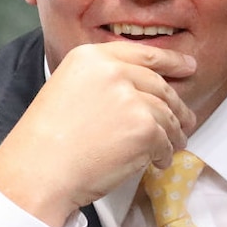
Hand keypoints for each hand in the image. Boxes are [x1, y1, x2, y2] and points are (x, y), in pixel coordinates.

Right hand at [0, 42, 196, 226]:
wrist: (38, 173)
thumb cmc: (45, 142)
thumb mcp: (67, 90)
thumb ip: (102, 81)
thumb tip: (141, 90)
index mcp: (91, 57)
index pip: (142, 53)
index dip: (171, 61)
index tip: (188, 66)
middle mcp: (113, 71)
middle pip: (160, 86)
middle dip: (177, 105)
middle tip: (186, 119)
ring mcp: (131, 99)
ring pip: (167, 115)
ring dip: (173, 133)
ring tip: (173, 146)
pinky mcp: (144, 128)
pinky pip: (166, 141)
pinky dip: (165, 154)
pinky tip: (158, 161)